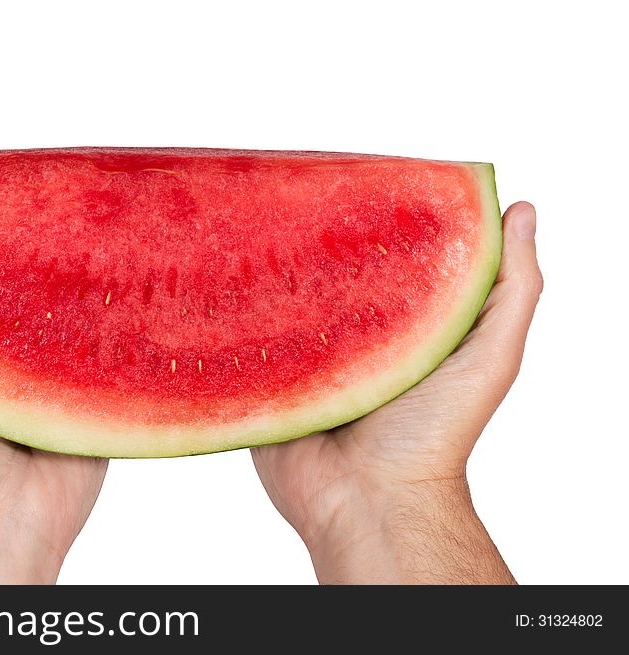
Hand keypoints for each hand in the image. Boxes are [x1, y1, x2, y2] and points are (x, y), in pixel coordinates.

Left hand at [0, 227, 107, 583]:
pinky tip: (127, 283)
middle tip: (48, 194)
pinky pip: (105, 347)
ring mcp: (46, 369)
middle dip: (28, 246)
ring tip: (96, 228)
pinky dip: (114, 319)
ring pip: (65, 310)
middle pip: (14, 285)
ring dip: (78, 277)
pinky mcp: (87, 389)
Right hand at [253, 202, 541, 583]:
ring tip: (244, 223)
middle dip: (311, 240)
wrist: (372, 500)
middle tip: (290, 189)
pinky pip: (244, 346)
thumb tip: (520, 209)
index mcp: (398, 324)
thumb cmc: (437, 431)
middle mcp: (350, 338)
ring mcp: (305, 360)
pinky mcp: (266, 384)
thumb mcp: (491, 353)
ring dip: (266, 274)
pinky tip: (215, 281)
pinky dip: (232, 319)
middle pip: (327, 277)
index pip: (385, 259)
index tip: (363, 174)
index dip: (378, 221)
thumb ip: (510, 287)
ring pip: (280, 305)